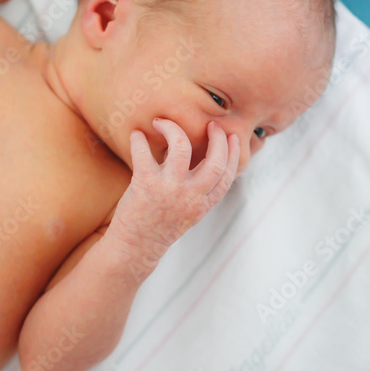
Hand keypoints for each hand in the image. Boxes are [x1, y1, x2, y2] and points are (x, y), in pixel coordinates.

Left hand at [104, 119, 239, 276]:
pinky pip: (144, 154)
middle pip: (214, 161)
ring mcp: (168, 190)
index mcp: (203, 205)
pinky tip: (136, 134)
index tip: (234, 138)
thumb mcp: (187, 212)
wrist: (135, 248)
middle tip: (212, 124)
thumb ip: (195, 189)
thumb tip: (192, 154)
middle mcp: (190, 197)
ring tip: (162, 122)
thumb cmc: (160, 227)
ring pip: (180, 148)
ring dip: (173, 129)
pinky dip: (138, 140)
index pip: (227, 176)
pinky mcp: (145, 185)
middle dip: (216, 138)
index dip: (234, 155)